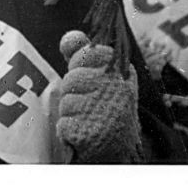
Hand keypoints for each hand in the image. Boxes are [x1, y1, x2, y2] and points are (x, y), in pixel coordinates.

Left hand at [56, 30, 142, 162]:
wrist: (118, 150)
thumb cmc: (104, 107)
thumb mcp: (99, 76)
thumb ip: (83, 53)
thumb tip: (70, 36)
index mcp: (123, 73)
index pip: (88, 52)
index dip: (81, 64)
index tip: (90, 77)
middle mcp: (120, 91)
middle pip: (73, 77)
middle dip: (73, 91)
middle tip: (90, 103)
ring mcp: (108, 113)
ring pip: (67, 101)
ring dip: (70, 112)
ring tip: (88, 119)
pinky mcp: (93, 134)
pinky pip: (64, 124)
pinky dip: (68, 131)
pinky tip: (84, 134)